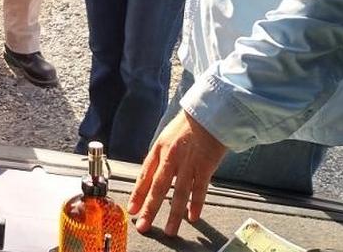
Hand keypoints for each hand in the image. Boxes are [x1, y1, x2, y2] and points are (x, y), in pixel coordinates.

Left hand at [128, 111, 227, 236]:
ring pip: (178, 193)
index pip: (145, 176)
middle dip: (150, 209)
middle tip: (144, 225)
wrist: (209, 112)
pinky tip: (192, 217)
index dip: (138, 194)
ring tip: (169, 230)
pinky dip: (196, 205)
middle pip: (158, 188)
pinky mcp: (205, 166)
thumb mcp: (167, 137)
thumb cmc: (188, 125)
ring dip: (173, 214)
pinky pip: (199, 189)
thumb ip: (161, 157)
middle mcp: (170, 158)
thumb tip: (154, 175)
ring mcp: (188, 163)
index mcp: (158, 150)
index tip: (132, 209)